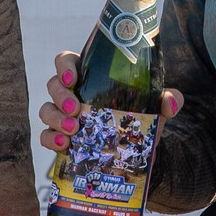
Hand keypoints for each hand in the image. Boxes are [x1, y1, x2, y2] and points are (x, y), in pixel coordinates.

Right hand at [37, 51, 182, 153]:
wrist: (137, 154)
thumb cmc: (141, 119)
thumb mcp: (155, 108)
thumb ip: (167, 100)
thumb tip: (171, 100)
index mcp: (89, 76)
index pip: (66, 61)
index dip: (64, 67)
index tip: (73, 78)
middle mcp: (71, 93)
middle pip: (53, 85)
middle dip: (60, 97)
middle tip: (76, 110)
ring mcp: (62, 116)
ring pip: (46, 110)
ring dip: (55, 119)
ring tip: (73, 130)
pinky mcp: (60, 138)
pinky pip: (45, 137)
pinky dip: (50, 140)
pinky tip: (64, 146)